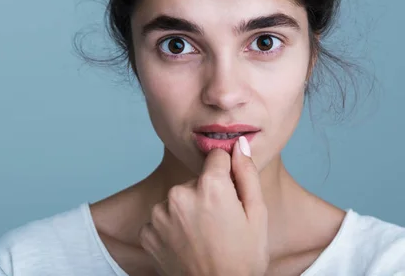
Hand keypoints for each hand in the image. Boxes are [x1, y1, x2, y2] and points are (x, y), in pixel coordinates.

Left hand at [139, 136, 269, 275]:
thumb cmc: (243, 259)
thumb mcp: (257, 215)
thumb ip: (247, 173)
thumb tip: (239, 144)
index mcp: (210, 186)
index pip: (216, 156)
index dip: (226, 173)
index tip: (230, 193)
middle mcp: (179, 194)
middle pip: (196, 180)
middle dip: (207, 194)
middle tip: (220, 224)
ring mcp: (159, 214)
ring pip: (178, 199)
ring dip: (188, 211)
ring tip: (203, 236)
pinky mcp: (147, 231)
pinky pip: (162, 218)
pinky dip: (172, 228)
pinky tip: (186, 244)